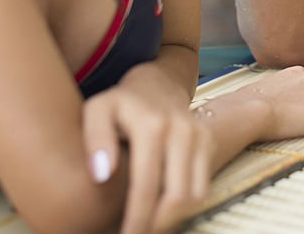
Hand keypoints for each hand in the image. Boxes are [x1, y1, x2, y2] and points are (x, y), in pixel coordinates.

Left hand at [82, 66, 211, 233]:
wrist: (156, 84)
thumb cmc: (121, 103)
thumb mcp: (97, 110)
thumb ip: (95, 139)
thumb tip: (103, 174)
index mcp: (151, 125)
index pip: (146, 185)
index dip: (137, 218)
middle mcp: (181, 129)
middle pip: (176, 197)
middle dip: (157, 224)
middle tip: (138, 232)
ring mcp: (199, 135)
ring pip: (194, 196)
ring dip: (173, 218)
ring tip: (150, 223)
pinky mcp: (209, 142)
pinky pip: (203, 187)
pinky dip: (186, 205)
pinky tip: (164, 208)